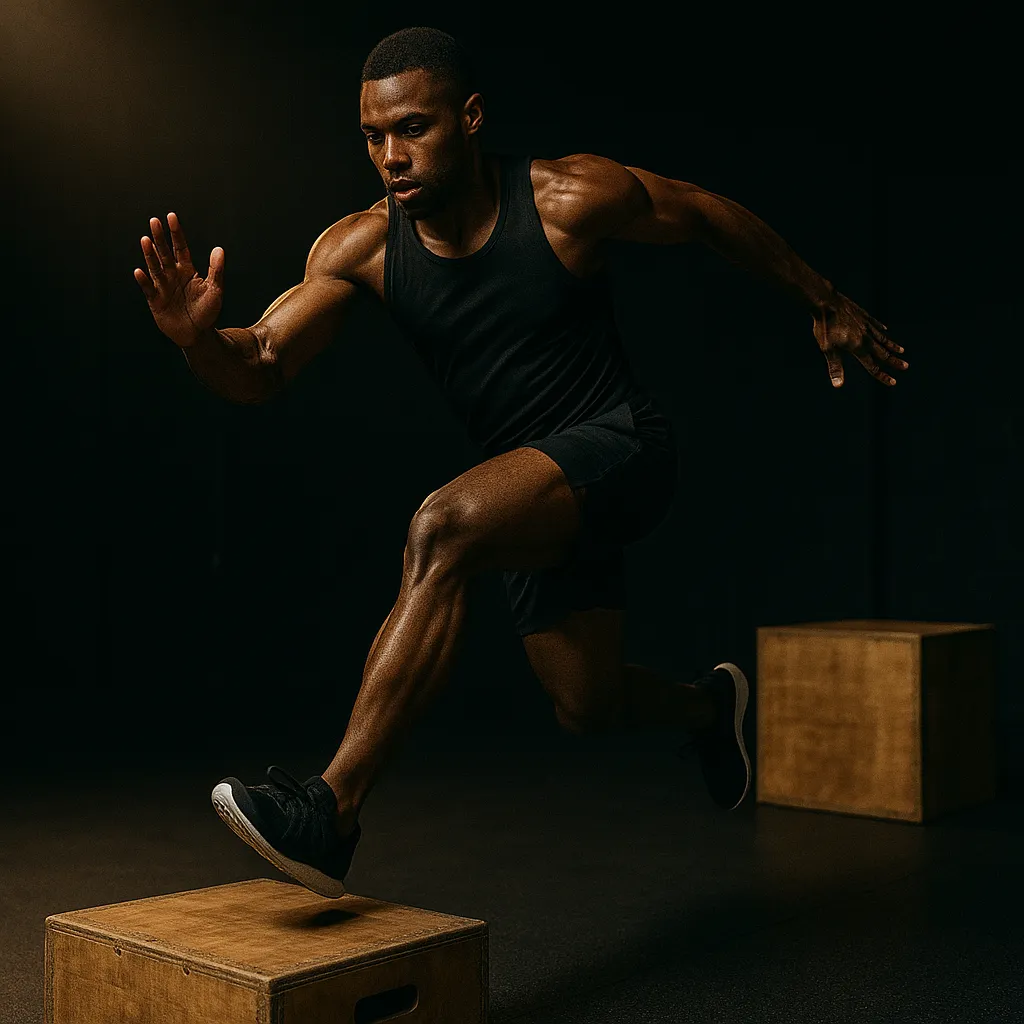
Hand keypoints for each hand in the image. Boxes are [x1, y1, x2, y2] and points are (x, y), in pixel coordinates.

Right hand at [134, 212, 223, 347]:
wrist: (197, 334)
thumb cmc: (207, 311)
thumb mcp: (215, 290)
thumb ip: (215, 270)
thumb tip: (219, 249)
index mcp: (186, 270)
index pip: (180, 247)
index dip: (176, 233)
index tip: (171, 216)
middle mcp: (172, 275)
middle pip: (164, 253)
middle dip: (160, 238)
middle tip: (154, 221)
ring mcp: (162, 286)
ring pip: (155, 267)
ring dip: (150, 254)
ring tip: (146, 240)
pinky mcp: (155, 300)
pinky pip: (149, 289)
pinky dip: (144, 281)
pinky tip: (140, 271)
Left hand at [812, 293, 908, 386]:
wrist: (827, 302)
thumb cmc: (825, 327)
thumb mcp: (828, 349)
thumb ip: (835, 367)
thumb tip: (838, 385)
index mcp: (858, 347)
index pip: (873, 366)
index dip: (882, 376)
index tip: (893, 382)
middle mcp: (866, 337)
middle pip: (883, 353)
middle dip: (894, 361)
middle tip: (906, 366)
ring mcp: (866, 325)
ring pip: (882, 338)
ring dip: (892, 345)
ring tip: (901, 350)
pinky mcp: (863, 316)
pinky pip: (876, 324)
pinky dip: (881, 329)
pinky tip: (885, 330)